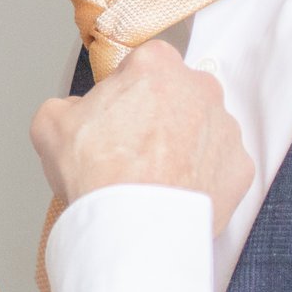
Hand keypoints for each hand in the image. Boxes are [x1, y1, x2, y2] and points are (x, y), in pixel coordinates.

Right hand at [30, 42, 253, 232]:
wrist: (132, 227)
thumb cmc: (98, 174)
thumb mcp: (50, 124)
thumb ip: (67, 105)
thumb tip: (75, 113)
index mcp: (156, 66)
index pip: (143, 64)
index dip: (125, 91)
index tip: (115, 115)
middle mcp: (200, 89)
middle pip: (177, 95)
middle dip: (159, 116)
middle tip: (132, 150)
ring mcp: (226, 129)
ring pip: (202, 130)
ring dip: (183, 147)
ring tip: (153, 178)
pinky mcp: (240, 168)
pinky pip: (220, 167)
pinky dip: (202, 178)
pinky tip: (175, 193)